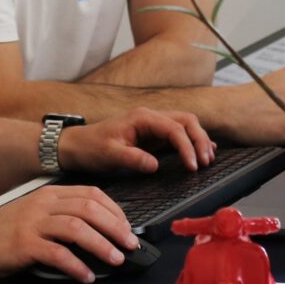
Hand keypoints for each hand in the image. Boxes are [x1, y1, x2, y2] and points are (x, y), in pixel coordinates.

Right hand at [0, 183, 137, 282]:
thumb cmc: (1, 231)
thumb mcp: (34, 214)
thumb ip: (60, 216)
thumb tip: (96, 232)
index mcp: (48, 195)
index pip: (91, 194)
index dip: (115, 211)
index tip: (127, 227)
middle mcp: (42, 204)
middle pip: (89, 208)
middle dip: (116, 227)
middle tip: (130, 244)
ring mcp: (32, 223)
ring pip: (77, 228)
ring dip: (101, 245)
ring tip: (114, 259)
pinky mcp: (23, 244)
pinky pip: (57, 253)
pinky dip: (76, 265)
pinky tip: (85, 276)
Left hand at [59, 107, 214, 173]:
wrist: (76, 145)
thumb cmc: (90, 148)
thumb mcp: (109, 155)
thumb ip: (132, 158)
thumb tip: (155, 165)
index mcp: (142, 118)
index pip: (174, 128)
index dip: (187, 147)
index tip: (193, 166)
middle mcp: (150, 117)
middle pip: (186, 121)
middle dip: (200, 139)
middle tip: (206, 162)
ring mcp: (152, 125)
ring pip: (185, 125)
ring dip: (199, 139)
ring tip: (208, 159)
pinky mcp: (152, 135)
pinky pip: (178, 133)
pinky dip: (192, 140)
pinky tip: (201, 151)